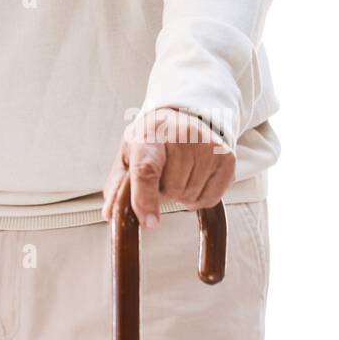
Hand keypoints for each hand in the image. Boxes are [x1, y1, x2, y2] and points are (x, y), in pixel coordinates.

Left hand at [101, 109, 235, 226]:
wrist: (185, 116)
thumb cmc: (151, 140)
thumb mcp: (128, 156)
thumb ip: (118, 186)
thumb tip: (111, 214)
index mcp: (149, 138)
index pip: (147, 171)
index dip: (146, 199)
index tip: (149, 223)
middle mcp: (182, 138)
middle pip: (170, 190)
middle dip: (161, 193)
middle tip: (162, 174)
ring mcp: (208, 147)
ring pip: (189, 197)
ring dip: (180, 194)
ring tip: (178, 171)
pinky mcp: (227, 158)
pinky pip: (210, 198)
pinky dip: (198, 198)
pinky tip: (193, 178)